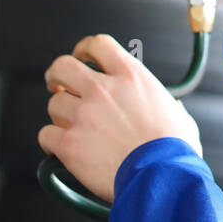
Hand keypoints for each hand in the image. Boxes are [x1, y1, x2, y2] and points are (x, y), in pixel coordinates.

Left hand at [38, 33, 202, 203]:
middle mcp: (104, 90)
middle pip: (63, 66)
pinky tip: (61, 150)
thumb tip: (171, 109)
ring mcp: (85, 115)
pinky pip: (46, 135)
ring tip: (70, 127)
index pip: (99, 44)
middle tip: (58, 85)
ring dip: (60, 115)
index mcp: (131, 76)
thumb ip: (165, 104)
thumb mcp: (176, 113)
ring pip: (54, 104)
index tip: (83, 57)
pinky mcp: (70, 143)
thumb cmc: (175, 150)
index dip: (85, 48)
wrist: (163, 177)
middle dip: (56, 75)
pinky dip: (51, 142)